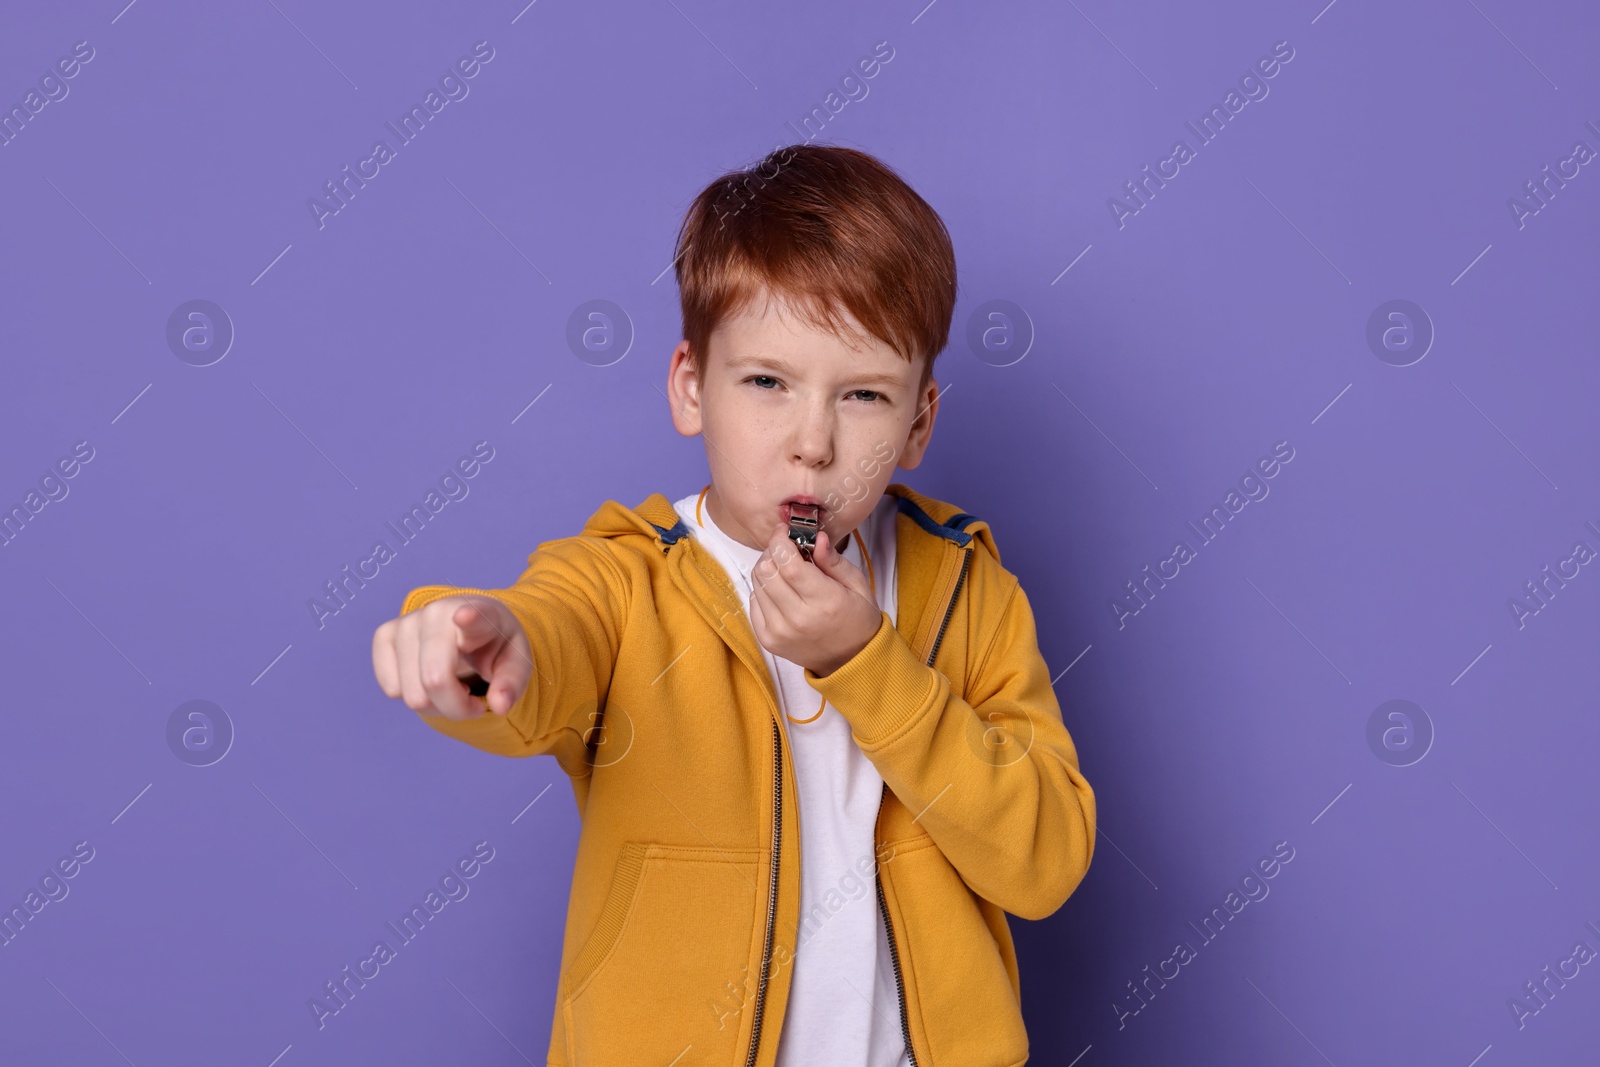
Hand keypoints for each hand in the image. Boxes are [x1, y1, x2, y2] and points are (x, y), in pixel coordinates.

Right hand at [372, 595, 532, 719]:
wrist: (470, 624)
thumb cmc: (494, 645)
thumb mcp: (516, 664)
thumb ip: (512, 684)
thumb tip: (500, 706)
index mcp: (481, 614)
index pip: (473, 617)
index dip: (469, 619)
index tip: (464, 616)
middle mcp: (437, 612)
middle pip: (435, 682)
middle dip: (457, 707)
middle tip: (473, 700)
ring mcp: (406, 622)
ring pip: (412, 695)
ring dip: (436, 705)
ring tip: (453, 686)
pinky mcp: (384, 636)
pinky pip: (392, 689)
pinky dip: (414, 696)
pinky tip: (428, 679)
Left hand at [747, 524, 882, 676]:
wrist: (852, 660)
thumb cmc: (857, 618)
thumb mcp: (856, 584)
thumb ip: (833, 560)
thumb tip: (815, 538)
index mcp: (824, 601)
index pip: (787, 563)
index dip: (780, 541)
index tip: (784, 531)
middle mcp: (798, 619)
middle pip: (766, 571)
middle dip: (772, 552)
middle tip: (786, 551)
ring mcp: (779, 632)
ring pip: (756, 584)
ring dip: (768, 570)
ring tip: (786, 572)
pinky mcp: (768, 640)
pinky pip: (753, 602)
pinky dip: (764, 591)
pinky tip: (781, 592)